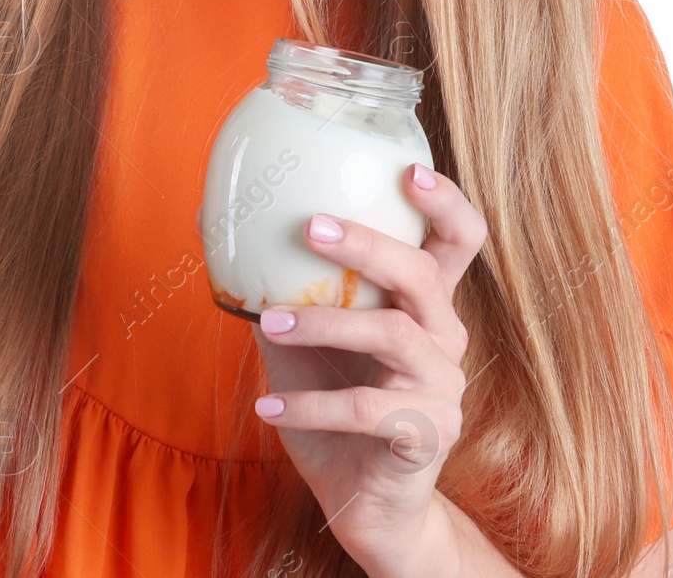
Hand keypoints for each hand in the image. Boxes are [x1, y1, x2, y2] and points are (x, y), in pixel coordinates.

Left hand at [238, 164, 487, 572]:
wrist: (365, 504)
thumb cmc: (336, 406)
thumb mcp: (305, 342)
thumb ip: (279, 289)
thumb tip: (214, 225)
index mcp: (425, 304)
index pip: (458, 240)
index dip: (443, 202)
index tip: (407, 169)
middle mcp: (445, 336)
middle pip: (422, 274)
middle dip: (368, 244)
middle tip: (312, 226)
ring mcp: (443, 387)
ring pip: (391, 335)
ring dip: (324, 322)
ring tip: (271, 319)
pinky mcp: (427, 434)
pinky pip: (366, 411)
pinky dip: (311, 405)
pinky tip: (268, 409)